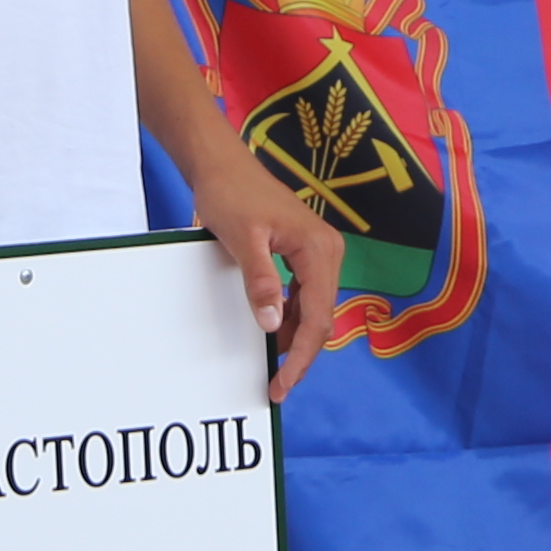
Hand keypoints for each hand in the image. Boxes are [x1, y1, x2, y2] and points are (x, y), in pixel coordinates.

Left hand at [196, 162, 348, 405]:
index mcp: (319, 250)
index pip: (318, 318)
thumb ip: (261, 282)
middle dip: (301, 354)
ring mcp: (318, 253)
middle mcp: (327, 252)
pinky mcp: (304, 254)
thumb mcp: (243, 240)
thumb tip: (273, 325)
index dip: (302, 357)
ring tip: (269, 361)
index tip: (281, 384)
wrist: (223, 166)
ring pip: (313, 310)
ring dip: (294, 337)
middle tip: (275, 385)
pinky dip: (289, 317)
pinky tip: (269, 328)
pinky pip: (303, 296)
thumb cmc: (232, 195)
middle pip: (322, 318)